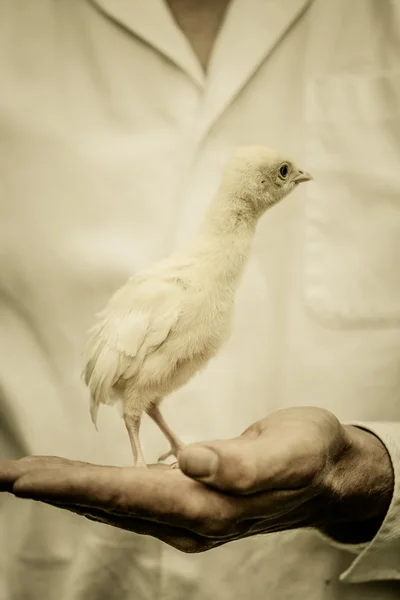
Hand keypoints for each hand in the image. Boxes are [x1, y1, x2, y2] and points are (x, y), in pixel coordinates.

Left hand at [0, 407, 392, 551]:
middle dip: (55, 488)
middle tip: (6, 475)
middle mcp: (191, 518)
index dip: (72, 484)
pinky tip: (84, 483)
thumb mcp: (290, 452)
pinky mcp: (193, 504)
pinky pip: (132, 500)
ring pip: (116, 503)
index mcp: (208, 503)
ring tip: (29, 476)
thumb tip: (189, 460)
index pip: (126, 493)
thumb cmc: (312, 455)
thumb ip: (243, 462)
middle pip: (110, 503)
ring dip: (70, 488)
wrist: (332, 475)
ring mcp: (190, 516)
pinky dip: (99, 489)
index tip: (22, 477)